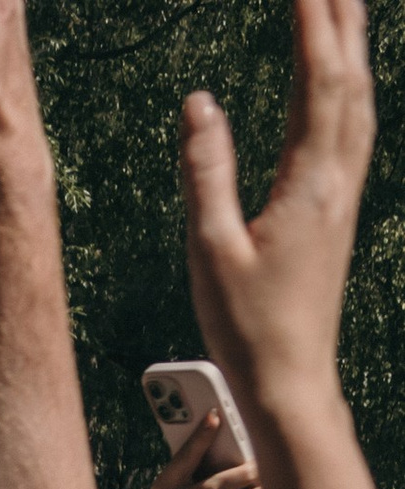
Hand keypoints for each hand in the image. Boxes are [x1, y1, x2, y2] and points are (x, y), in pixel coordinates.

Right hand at [181, 0, 374, 433]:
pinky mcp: (339, 211)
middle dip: (340, 17)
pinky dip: (350, 86)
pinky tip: (344, 79)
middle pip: (348, 76)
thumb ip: (206, 172)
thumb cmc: (248, 329)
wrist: (292, 383)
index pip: (317, 78)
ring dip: (351, 46)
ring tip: (341, 7)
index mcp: (309, 183)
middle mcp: (338, 179)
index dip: (312, 21)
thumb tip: (199, 102)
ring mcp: (344, 195)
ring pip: (357, 98)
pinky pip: (353, 127)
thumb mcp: (211, 251)